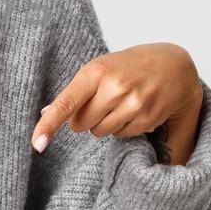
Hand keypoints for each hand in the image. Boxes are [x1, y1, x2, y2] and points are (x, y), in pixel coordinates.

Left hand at [31, 42, 202, 152]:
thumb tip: (46, 112)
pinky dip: (122, 127)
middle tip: (101, 101)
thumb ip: (74, 92)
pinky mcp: (146, 119)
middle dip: (85, 118)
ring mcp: (132, 104)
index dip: (48, 125)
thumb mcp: (100, 69)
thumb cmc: (129, 66)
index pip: (66, 103)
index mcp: (96, 72)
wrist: (173, 65)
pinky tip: (133, 109)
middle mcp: (114, 88)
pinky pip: (120, 135)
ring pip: (99, 132)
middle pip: (80, 124)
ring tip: (120, 103)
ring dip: (103, 124)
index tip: (37, 144)